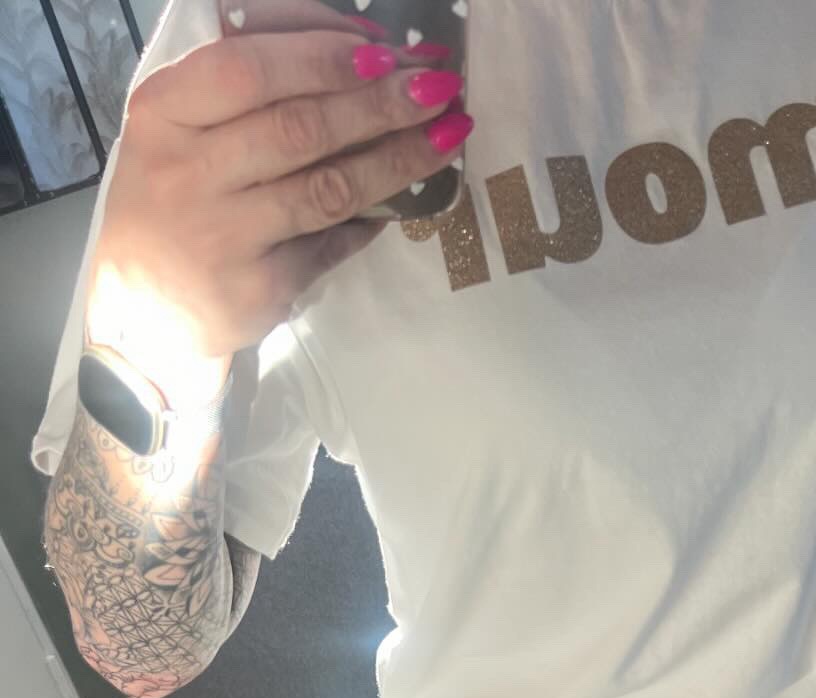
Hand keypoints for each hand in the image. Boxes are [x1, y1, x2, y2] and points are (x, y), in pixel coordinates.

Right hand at [87, 16, 473, 405]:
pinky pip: (330, 244)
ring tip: (448, 136)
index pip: (247, 69)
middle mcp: (187, 172)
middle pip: (298, 127)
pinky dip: (371, 222)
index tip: (382, 49)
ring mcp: (221, 236)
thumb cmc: (175, 197)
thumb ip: (247, 90)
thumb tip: (357, 53)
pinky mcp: (256, 288)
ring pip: (326, 188)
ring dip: (396, 160)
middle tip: (439, 86)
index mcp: (164, 112)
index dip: (319, 56)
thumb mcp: (181, 129)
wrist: (146, 308)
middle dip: (379, 103)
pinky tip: (407, 201)